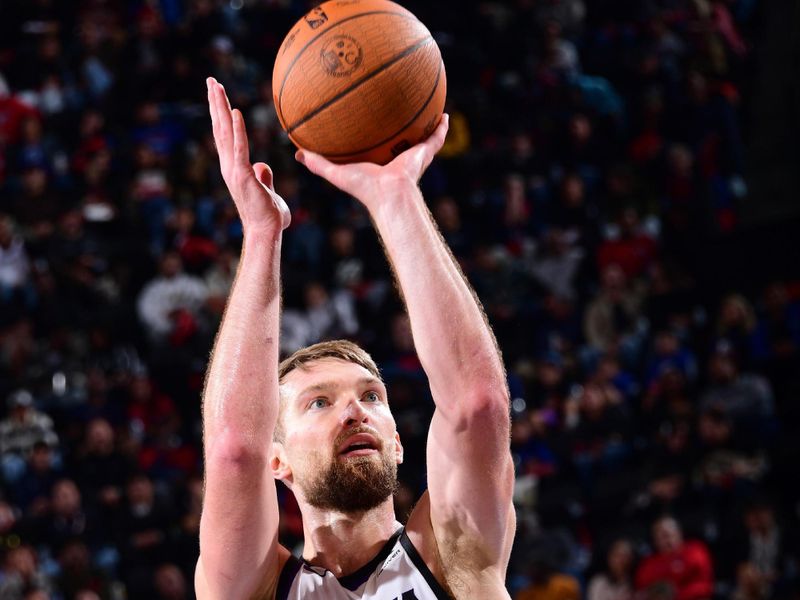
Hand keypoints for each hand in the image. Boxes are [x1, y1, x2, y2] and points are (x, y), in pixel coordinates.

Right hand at [207, 77, 289, 234]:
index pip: (225, 136)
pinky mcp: (243, 174)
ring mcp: (234, 170)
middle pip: (219, 128)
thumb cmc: (268, 217)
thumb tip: (262, 166)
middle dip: (215, 103)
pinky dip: (237, 128)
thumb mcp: (267, 191)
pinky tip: (235, 111)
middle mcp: (229, 166)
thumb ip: (264, 177)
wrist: (266, 232)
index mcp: (234, 168)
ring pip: (224, 132)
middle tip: (211, 81)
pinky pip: (240, 146)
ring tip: (215, 86)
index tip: (217, 95)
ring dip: (220, 108)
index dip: (220, 114)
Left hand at [294, 114, 448, 208]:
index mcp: (379, 162)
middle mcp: (397, 158)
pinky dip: (442, 127)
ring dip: (425, 124)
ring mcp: (413, 156)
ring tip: (428, 106)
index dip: (374, 135)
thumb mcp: (336, 172)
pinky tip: (444, 114)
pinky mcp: (424, 154)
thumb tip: (297, 153)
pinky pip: (436, 138)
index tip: (371, 120)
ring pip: (421, 137)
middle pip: (400, 138)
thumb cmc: (363, 187)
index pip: (377, 146)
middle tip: (399, 108)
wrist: (388, 194)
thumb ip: (317, 163)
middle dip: (401, 126)